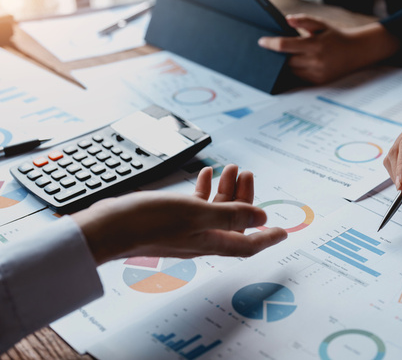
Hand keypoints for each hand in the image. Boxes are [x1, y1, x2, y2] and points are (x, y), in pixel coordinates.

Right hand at [72, 164, 286, 264]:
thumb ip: (231, 214)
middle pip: (235, 220)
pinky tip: (207, 175)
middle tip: (248, 173)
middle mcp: (201, 238)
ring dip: (226, 189)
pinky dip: (205, 190)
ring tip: (230, 168)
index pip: (249, 243)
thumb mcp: (196, 213)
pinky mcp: (171, 219)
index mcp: (212, 241)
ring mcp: (186, 229)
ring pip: (216, 209)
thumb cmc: (148, 222)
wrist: (108, 227)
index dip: (268, 238)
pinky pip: (197, 205)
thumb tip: (262, 218)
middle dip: (246, 196)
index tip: (283, 232)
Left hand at [258, 15, 399, 84]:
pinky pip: (300, 78)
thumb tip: (287, 20)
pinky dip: (295, 71)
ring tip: (280, 58)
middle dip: (277, 56)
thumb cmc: (336, 36)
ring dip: (285, 65)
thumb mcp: (321, 24)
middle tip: (269, 50)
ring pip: (291, 71)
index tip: (261, 42)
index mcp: (315, 45)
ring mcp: (317, 74)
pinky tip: (292, 65)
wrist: (356, 52)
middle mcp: (315, 61)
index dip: (271, 44)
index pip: (285, 46)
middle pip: (286, 61)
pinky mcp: (319, 82)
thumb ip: (304, 20)